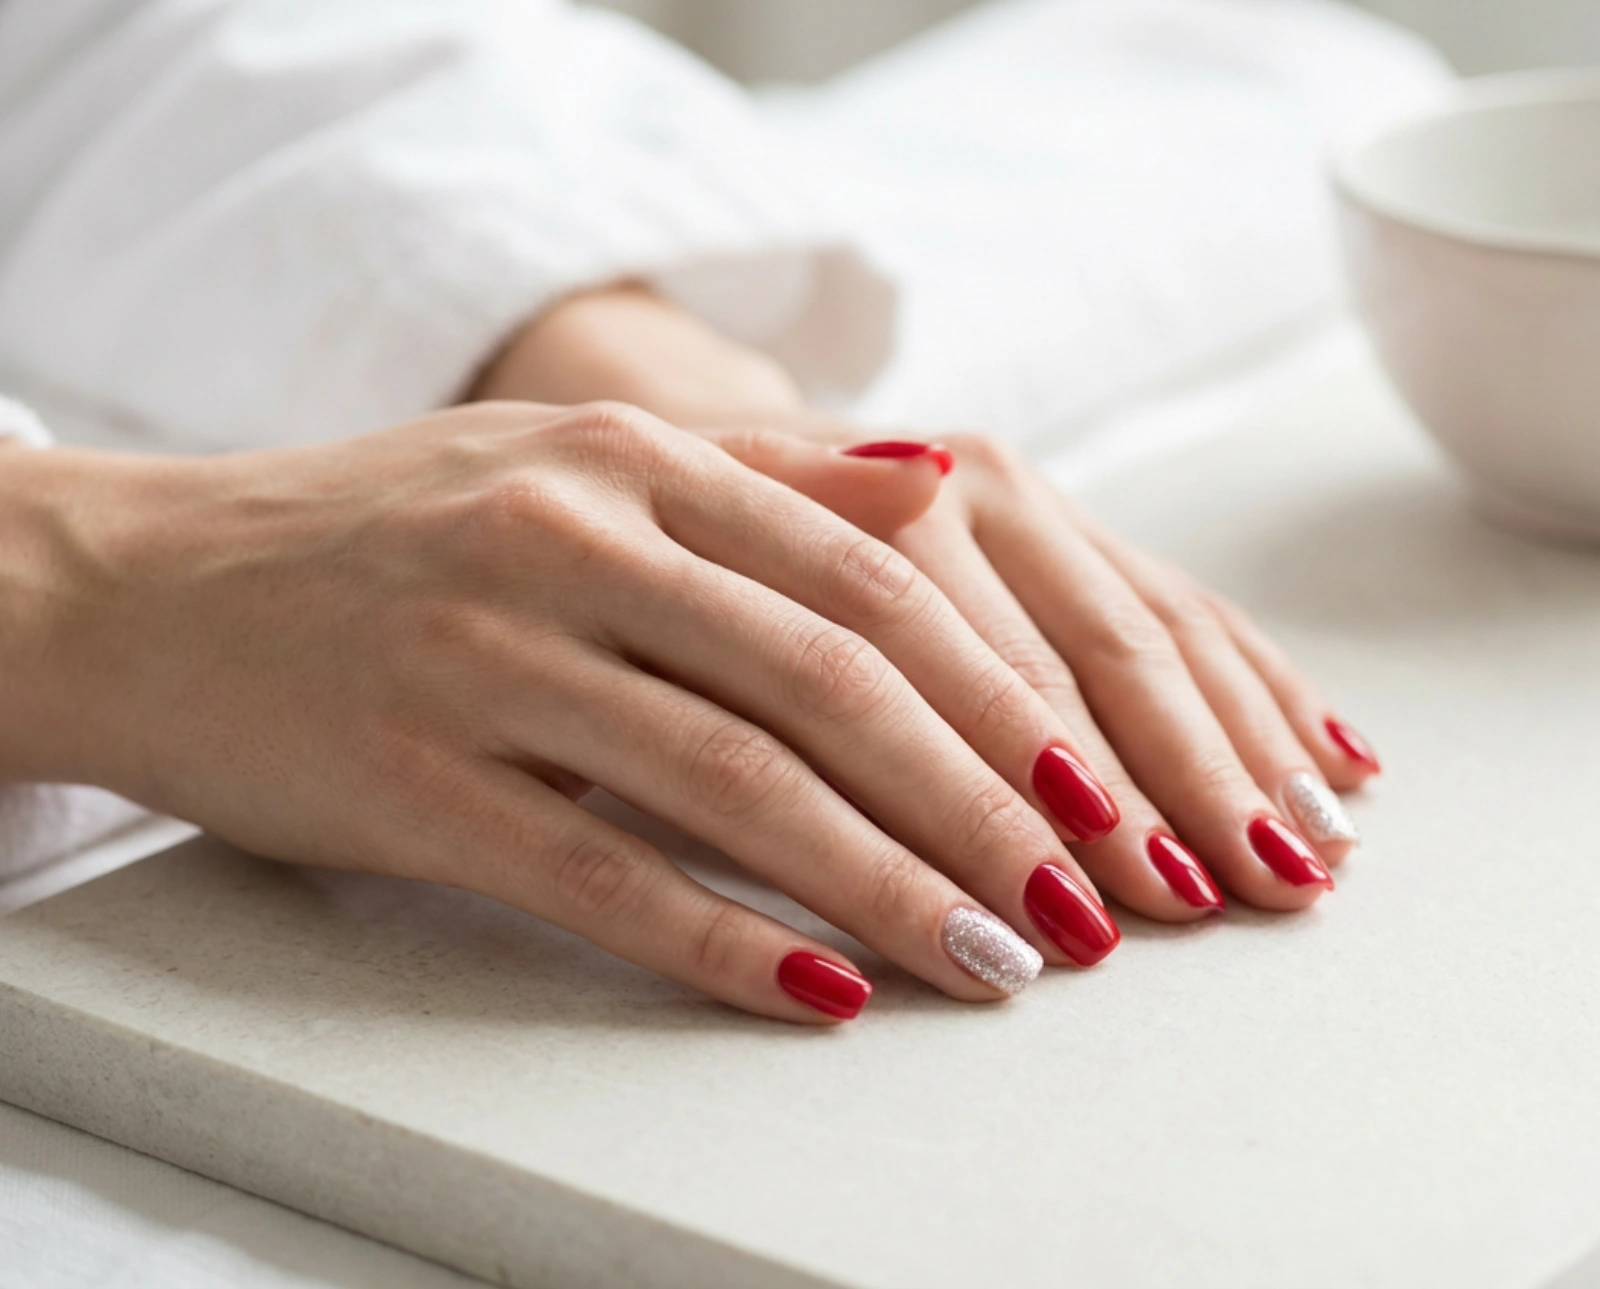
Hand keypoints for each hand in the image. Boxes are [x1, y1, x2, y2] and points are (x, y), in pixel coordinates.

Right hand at [477, 287, 1383, 920]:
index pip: (879, 581)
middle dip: (985, 800)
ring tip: (995, 960)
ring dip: (887, 882)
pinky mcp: (413, 778)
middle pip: (833, 681)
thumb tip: (942, 486)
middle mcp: (576, 537)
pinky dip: (723, 939)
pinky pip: (598, 874)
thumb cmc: (401, 530)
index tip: (1108, 790)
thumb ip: (768, 477)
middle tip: (1089, 900)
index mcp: (642, 458)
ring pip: (734, 781)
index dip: (1009, 694)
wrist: (151, 585)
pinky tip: (823, 990)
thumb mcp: (584, 462)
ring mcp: (489, 655)